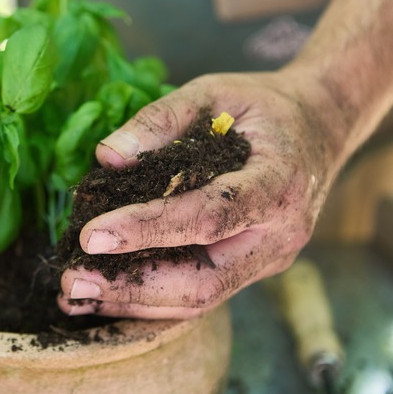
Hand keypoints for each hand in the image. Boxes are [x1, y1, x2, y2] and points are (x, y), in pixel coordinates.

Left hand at [58, 70, 344, 318]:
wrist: (321, 127)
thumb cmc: (263, 106)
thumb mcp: (213, 91)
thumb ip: (160, 119)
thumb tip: (106, 157)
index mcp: (279, 183)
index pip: (210, 215)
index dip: (149, 228)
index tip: (91, 234)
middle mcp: (280, 235)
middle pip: (204, 281)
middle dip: (132, 285)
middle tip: (71, 280)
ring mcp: (268, 260)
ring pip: (199, 300)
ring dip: (133, 302)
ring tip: (75, 293)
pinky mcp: (252, 269)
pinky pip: (201, 294)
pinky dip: (150, 299)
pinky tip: (105, 294)